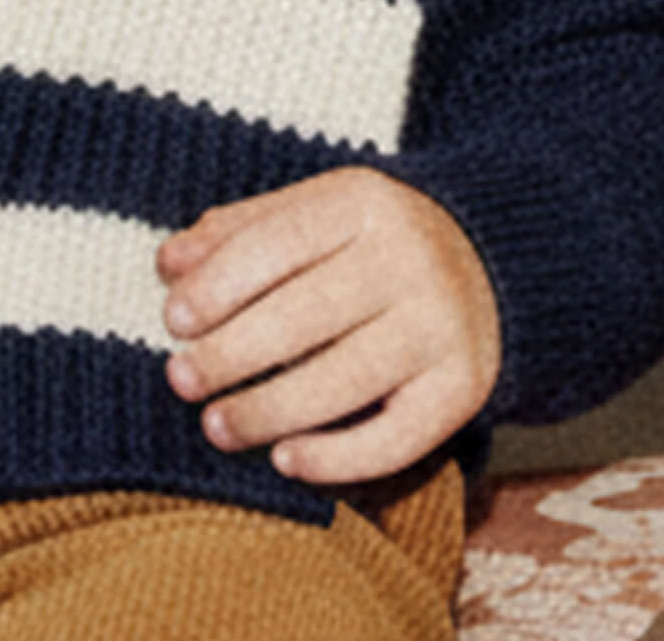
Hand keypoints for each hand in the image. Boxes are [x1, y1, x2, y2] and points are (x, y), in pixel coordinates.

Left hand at [158, 169, 504, 486]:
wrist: (494, 259)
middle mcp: (413, 259)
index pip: (278, 243)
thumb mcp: (314, 211)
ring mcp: (443, 325)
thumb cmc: (371, 242)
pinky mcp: (465, 385)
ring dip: (268, 412)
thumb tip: (169, 265)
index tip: (175, 322)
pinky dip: (337, 458)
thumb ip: (240, 232)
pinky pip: (397, 436)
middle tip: (182, 380)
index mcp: (367, 203)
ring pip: (345, 380)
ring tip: (217, 427)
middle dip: (231, 355)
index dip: (218, 286)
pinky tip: (286, 460)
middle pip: (305, 315)